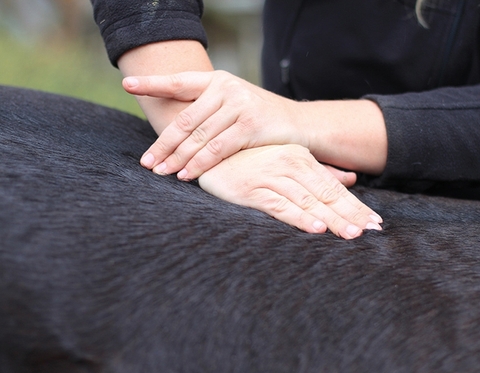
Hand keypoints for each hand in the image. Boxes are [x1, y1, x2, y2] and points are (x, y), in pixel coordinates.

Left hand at [123, 70, 303, 179]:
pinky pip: (217, 149)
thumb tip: (172, 134)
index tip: (127, 85)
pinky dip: (200, 164)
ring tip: (161, 172)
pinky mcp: (250, 125)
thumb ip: (207, 111)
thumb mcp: (233, 104)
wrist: (299, 123)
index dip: (152, 83)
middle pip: (185, 120)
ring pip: (198, 137)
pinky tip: (187, 175)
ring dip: (177, 158)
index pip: (178, 82)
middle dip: (163, 144)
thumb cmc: (259, 117)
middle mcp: (226, 88)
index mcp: (216, 80)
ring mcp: (239, 105)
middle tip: (146, 161)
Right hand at [197, 145, 382, 238]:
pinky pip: (279, 205)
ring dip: (331, 218)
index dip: (356, 205)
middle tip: (372, 231)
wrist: (209, 153)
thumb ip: (320, 170)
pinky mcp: (251, 190)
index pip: (334, 187)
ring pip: (307, 200)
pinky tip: (314, 227)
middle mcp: (289, 165)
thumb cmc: (252, 160)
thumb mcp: (288, 160)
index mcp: (301, 158)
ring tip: (351, 234)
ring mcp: (270, 176)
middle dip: (351, 214)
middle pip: (326, 194)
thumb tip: (350, 179)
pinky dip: (297, 216)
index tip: (376, 223)